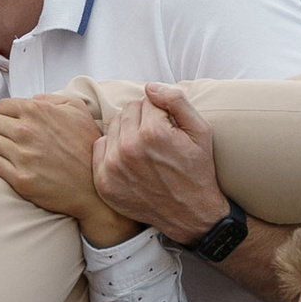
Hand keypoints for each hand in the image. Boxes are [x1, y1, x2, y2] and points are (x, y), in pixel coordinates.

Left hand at [0, 93, 117, 224]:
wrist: (94, 187)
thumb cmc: (87, 148)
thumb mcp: (78, 111)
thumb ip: (52, 99)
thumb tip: (33, 100)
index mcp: (38, 112)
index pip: (3, 105)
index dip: (5, 113)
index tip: (8, 120)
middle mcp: (27, 131)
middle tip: (3, 134)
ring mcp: (22, 155)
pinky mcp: (19, 177)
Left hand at [90, 82, 230, 241]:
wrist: (190, 214)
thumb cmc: (197, 170)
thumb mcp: (201, 131)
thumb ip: (176, 101)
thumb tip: (150, 87)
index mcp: (153, 133)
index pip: (146, 100)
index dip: (160, 111)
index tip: (169, 128)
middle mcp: (129, 149)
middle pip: (127, 111)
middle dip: (143, 119)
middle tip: (157, 139)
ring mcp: (113, 167)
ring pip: (113, 126)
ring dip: (127, 132)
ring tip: (145, 149)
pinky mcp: (103, 182)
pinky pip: (100, 147)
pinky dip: (113, 149)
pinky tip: (131, 160)